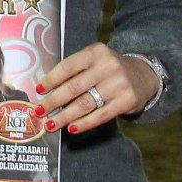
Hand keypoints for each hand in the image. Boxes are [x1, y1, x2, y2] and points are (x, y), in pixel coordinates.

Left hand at [35, 44, 154, 135]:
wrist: (143, 75)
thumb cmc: (109, 69)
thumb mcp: (95, 60)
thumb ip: (75, 70)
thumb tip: (47, 91)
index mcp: (96, 52)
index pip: (68, 66)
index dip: (51, 79)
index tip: (38, 90)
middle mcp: (108, 66)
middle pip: (74, 87)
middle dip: (53, 101)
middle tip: (39, 112)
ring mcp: (118, 84)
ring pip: (85, 104)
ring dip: (64, 116)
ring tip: (51, 124)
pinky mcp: (126, 101)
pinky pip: (100, 116)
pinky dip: (83, 123)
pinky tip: (71, 128)